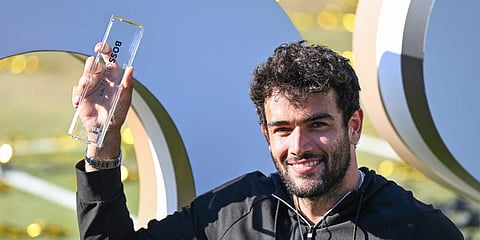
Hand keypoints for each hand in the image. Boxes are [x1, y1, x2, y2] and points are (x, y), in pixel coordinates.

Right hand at [72, 43, 134, 170]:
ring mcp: (90, 87)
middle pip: (94, 64)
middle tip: (92, 70)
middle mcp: (101, 79)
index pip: (108, 59)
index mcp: (113, 77)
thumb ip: (128, 84)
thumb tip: (131, 68)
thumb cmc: (118, 113)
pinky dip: (77, 94)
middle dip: (91, 65)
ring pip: (84, 75)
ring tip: (84, 86)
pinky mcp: (81, 96)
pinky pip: (76, 90)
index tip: (100, 47)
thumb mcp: (125, 99)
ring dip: (83, 79)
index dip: (105, 50)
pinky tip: (78, 102)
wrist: (106, 129)